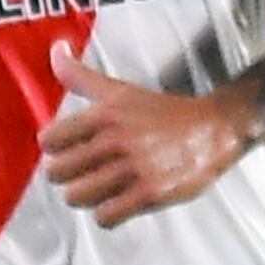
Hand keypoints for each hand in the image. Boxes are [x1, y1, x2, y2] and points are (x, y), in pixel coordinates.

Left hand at [40, 43, 249, 225]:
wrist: (215, 129)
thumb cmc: (164, 111)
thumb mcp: (119, 90)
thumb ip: (79, 74)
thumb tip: (57, 47)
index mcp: (103, 115)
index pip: (49, 141)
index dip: (57, 149)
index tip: (73, 150)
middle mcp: (115, 141)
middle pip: (56, 173)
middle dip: (69, 176)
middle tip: (87, 173)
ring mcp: (133, 169)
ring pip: (76, 197)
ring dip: (86, 197)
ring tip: (101, 189)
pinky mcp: (151, 194)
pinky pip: (105, 217)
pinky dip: (108, 214)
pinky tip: (119, 203)